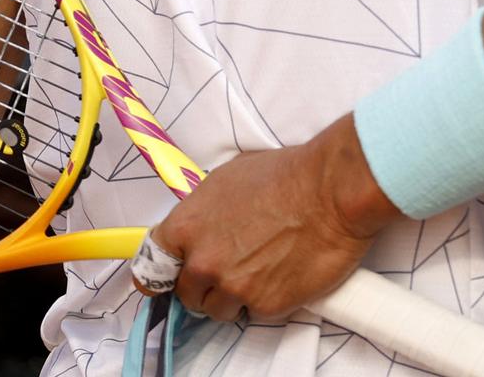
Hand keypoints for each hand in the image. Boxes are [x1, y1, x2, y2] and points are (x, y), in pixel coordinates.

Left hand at [146, 116, 395, 322]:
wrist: (331, 191)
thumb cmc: (286, 174)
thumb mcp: (228, 178)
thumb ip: (204, 210)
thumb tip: (202, 225)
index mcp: (186, 227)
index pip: (152, 267)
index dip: (164, 273)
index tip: (172, 277)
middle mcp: (203, 262)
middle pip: (186, 294)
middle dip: (204, 285)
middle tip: (230, 268)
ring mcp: (233, 287)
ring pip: (218, 309)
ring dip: (233, 296)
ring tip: (260, 271)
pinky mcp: (266, 305)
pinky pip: (256, 311)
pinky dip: (267, 297)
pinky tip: (283, 273)